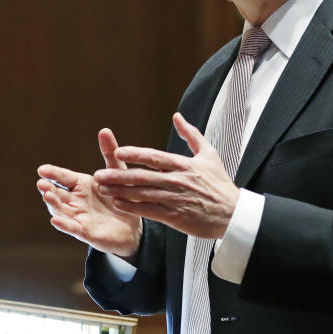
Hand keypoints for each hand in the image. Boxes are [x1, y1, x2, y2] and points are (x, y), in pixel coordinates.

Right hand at [37, 128, 142, 257]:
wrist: (134, 227)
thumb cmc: (121, 197)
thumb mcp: (118, 173)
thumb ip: (109, 153)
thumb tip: (104, 130)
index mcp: (81, 185)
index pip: (63, 177)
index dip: (52, 174)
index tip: (42, 169)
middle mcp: (76, 201)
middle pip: (57, 194)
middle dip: (48, 189)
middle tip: (41, 183)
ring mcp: (78, 217)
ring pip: (61, 210)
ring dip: (53, 204)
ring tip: (47, 196)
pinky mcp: (86, 232)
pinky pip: (72, 228)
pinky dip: (63, 224)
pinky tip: (55, 221)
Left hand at [93, 112, 239, 237]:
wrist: (233, 214)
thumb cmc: (220, 184)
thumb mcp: (209, 155)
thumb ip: (191, 134)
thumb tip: (178, 116)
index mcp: (184, 165)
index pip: (155, 157)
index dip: (136, 154)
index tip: (118, 152)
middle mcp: (178, 181)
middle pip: (143, 176)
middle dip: (118, 175)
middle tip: (99, 174)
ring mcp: (176, 199)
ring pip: (143, 194)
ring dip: (120, 191)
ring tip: (102, 188)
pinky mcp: (176, 217)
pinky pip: (150, 211)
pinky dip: (133, 207)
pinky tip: (118, 204)